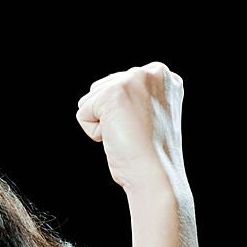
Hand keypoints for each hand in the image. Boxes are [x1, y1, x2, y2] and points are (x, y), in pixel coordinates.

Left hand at [76, 62, 185, 193]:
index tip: (144, 128)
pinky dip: (93, 132)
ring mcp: (132, 80)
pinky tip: (117, 138)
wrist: (157, 175)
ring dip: (102, 123)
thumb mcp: (151, 116)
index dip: (123, 112)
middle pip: (102, 89)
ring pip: (90, 100)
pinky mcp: (112, 94)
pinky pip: (82, 113)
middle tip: (136, 134)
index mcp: (163, 75)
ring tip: (128, 135)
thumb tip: (110, 98)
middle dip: (111, 116)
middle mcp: (152, 72)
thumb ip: (136, 98)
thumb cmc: (152, 154)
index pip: (119, 83)